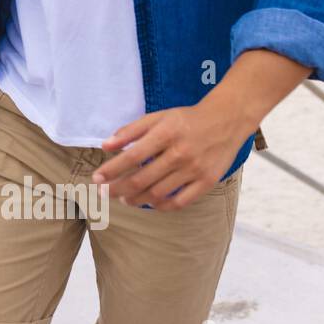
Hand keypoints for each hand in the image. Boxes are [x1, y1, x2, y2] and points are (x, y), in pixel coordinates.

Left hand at [91, 103, 250, 208]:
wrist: (227, 120)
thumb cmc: (186, 119)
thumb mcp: (157, 117)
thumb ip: (130, 131)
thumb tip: (105, 146)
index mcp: (166, 133)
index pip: (132, 157)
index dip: (112, 170)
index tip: (96, 178)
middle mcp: (180, 153)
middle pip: (142, 179)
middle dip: (118, 189)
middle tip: (103, 193)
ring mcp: (195, 169)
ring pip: (158, 193)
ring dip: (136, 199)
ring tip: (124, 199)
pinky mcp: (207, 181)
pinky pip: (180, 202)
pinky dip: (161, 206)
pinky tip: (150, 204)